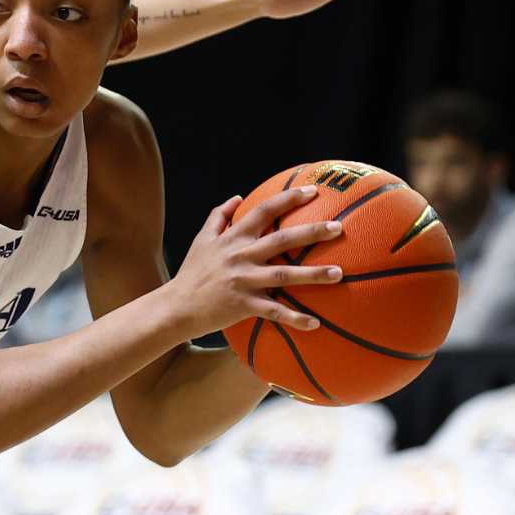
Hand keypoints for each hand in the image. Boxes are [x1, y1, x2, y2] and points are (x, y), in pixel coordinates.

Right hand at [169, 186, 346, 336]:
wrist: (175, 306)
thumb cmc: (191, 273)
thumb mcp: (200, 240)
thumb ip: (218, 216)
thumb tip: (237, 197)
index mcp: (233, 238)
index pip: (264, 211)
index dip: (289, 199)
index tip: (313, 192)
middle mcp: (241, 256)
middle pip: (282, 239)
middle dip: (312, 232)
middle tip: (339, 228)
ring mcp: (244, 281)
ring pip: (284, 275)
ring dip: (313, 275)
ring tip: (339, 273)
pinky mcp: (244, 305)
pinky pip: (274, 312)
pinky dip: (294, 318)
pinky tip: (314, 323)